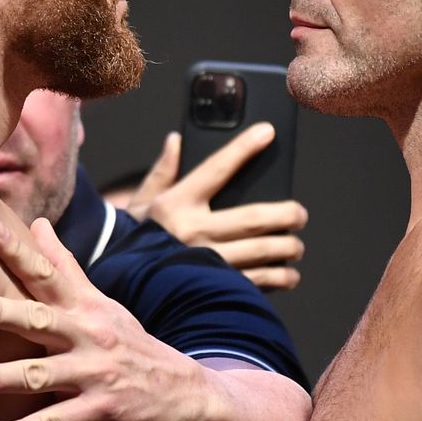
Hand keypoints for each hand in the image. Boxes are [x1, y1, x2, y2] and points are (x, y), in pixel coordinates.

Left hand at [0, 219, 228, 420]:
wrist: (184, 393)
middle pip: (40, 320)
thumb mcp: (100, 303)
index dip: (21, 252)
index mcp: (85, 308)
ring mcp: (95, 374)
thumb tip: (39, 225)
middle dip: (5, 311)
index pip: (49, 274)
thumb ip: (65, 267)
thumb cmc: (128, 344)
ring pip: (40, 375)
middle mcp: (89, 336)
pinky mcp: (100, 410)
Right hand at [126, 125, 306, 290]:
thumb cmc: (137, 238)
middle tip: (299, 214)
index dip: (243, 149)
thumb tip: (177, 140)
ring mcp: (204, 262)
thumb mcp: (143, 202)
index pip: (216, 169)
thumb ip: (163, 172)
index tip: (267, 132)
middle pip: (251, 219)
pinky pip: (254, 282)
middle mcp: (192, 232)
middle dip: (285, 214)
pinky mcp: (212, 288)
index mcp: (176, 204)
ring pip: (259, 253)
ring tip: (295, 247)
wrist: (122, 281)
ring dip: (286, 248)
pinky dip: (278, 278)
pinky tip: (287, 275)